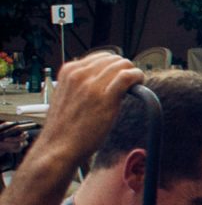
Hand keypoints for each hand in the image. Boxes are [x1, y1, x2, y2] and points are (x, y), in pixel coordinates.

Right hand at [27, 53, 143, 170]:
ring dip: (133, 73)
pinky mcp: (104, 97)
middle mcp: (79, 74)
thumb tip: (102, 80)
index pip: (100, 57)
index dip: (114, 66)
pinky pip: (128, 76)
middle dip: (125, 69)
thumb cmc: (65, 127)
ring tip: (135, 86)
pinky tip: (139, 85)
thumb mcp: (68, 96)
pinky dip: (138, 77)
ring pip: (122, 65)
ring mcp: (91, 85)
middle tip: (130, 83)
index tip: (120, 76)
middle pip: (114, 59)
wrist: (58, 147)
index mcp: (69, 72)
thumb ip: (81, 84)